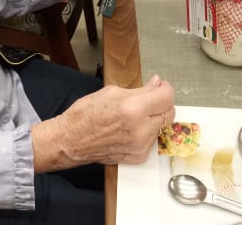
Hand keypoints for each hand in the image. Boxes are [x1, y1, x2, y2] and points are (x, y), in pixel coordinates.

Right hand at [31, 75, 174, 170]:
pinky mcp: (139, 157)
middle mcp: (140, 130)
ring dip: (154, 117)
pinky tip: (131, 127)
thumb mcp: (111, 92)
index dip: (165, 88)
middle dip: (162, 102)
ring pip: (162, 126)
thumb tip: (157, 84)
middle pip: (169, 112)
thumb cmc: (85, 114)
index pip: (166, 97)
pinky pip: (152, 139)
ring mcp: (141, 146)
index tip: (160, 85)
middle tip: (149, 97)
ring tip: (136, 114)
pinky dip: (147, 131)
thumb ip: (140, 90)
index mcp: (133, 109)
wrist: (72, 140)